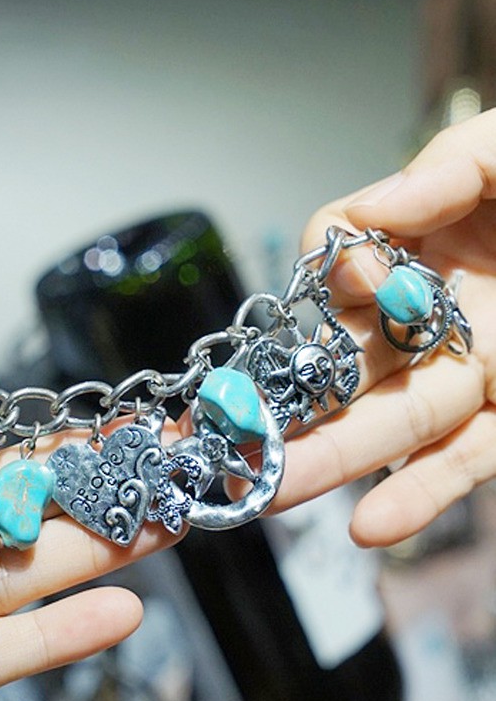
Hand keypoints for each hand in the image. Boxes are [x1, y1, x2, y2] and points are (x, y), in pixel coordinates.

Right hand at [255, 109, 495, 547]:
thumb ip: (434, 175)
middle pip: (347, 365)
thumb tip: (360, 225)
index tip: (356, 278)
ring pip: (392, 422)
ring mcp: (474, 370)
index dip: (331, 280)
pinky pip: (468, 459)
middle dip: (287, 405)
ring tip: (268, 491)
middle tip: (228, 437)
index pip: (340, 273)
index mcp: (423, 250)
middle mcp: (435, 317)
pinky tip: (370, 525)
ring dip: (332, 461)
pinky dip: (421, 492)